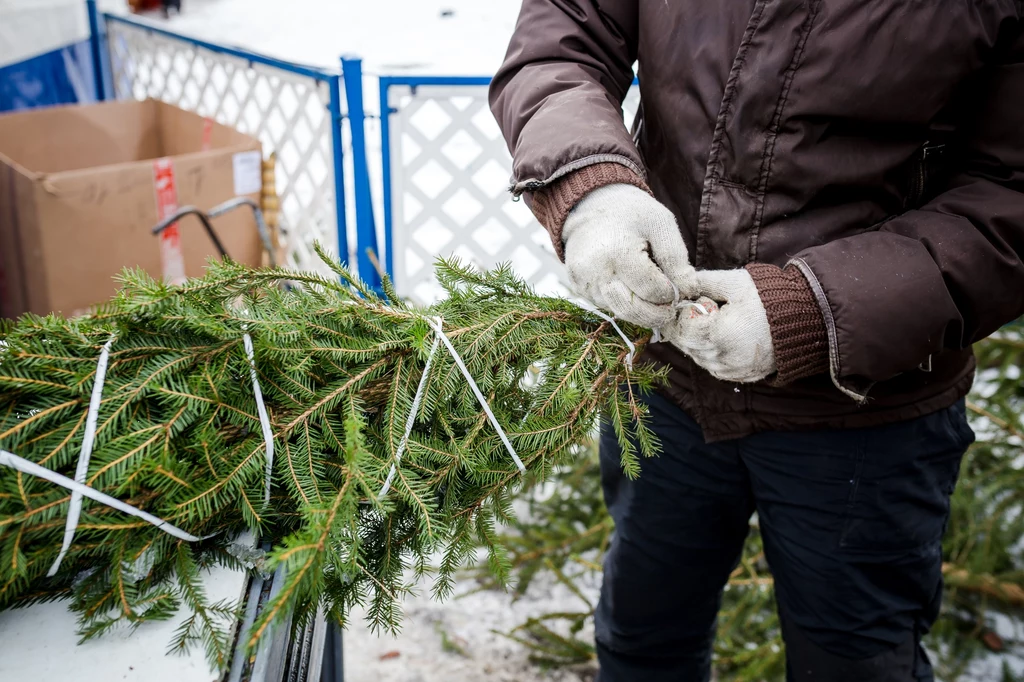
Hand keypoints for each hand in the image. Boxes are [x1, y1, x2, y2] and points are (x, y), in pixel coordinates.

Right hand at [563, 184, 696, 328]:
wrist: (589, 207)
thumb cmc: (631, 214)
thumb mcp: (661, 223)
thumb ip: (676, 257)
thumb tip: (688, 290)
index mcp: (618, 252)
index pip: (651, 290)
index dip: (670, 293)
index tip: (679, 288)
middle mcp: (596, 271)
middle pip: (632, 309)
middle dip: (657, 314)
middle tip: (671, 307)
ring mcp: (584, 282)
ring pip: (619, 312)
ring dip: (641, 311)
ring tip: (653, 297)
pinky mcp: (579, 289)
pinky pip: (606, 306)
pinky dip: (624, 304)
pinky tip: (632, 289)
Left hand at [667, 269, 775, 382]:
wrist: (806, 315)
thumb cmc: (769, 296)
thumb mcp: (734, 282)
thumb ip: (703, 281)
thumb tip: (682, 280)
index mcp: (719, 335)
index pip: (683, 331)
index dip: (684, 316)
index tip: (695, 303)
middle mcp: (725, 358)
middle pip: (689, 348)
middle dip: (688, 329)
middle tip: (700, 312)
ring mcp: (736, 370)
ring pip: (702, 361)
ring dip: (699, 344)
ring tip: (714, 323)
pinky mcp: (746, 375)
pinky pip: (718, 370)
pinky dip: (714, 357)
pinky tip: (722, 340)